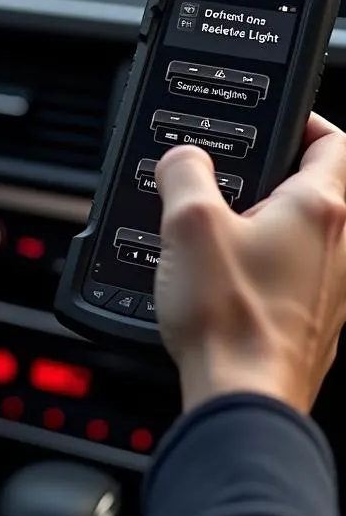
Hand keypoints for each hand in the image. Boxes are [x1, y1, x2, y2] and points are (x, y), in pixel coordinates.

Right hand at [155, 113, 345, 414]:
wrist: (243, 397)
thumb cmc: (229, 317)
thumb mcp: (188, 224)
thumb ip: (184, 173)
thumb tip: (184, 158)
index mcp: (319, 211)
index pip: (333, 140)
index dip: (305, 119)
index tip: (276, 118)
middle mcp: (339, 248)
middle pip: (316, 188)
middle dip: (270, 175)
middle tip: (226, 177)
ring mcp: (331, 289)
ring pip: (302, 234)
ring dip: (263, 222)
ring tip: (216, 230)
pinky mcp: (312, 321)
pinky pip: (291, 274)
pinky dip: (262, 264)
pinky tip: (223, 279)